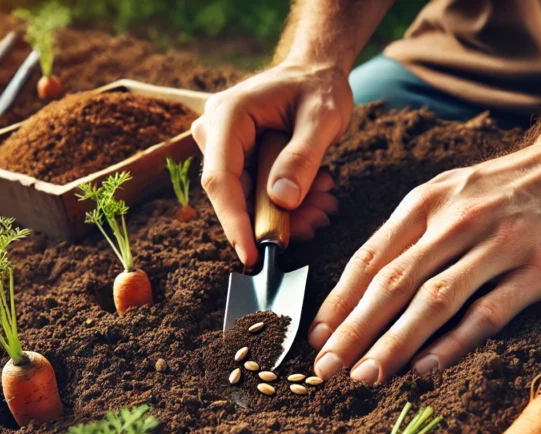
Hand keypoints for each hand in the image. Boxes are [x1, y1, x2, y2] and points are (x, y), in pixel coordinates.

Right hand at [191, 60, 352, 264]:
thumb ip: (302, 158)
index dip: (234, 222)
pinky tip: (315, 198)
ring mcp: (223, 146)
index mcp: (227, 116)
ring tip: (325, 202)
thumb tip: (282, 201)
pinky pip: (255, 193)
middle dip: (273, 219)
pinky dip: (286, 203)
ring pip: (247, 199)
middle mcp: (215, 132)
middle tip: (317, 220)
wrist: (316, 72)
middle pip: (234, 195)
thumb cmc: (319, 86)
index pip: (220, 179)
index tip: (250, 255)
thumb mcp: (322, 118)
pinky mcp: (236, 159)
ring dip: (286, 212)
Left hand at [308, 140, 540, 382]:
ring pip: (435, 300)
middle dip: (354, 330)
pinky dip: (454, 342)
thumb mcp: (447, 194)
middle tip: (328, 367)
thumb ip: (408, 237)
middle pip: (394, 283)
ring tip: (367, 376)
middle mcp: (457, 220)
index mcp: (426, 203)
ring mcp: (499, 244)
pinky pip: (489, 312)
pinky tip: (426, 367)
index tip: (315, 338)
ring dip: (395, 342)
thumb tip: (360, 293)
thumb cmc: (503, 189)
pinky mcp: (539, 269)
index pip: (370, 259)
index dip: (338, 303)